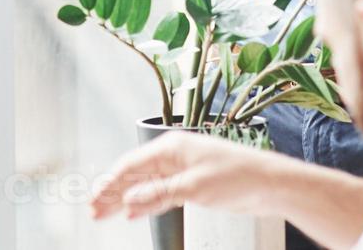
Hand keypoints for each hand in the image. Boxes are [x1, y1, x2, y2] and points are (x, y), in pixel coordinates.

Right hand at [90, 132, 285, 220]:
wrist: (269, 184)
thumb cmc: (237, 176)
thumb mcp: (195, 187)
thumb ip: (160, 194)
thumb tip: (129, 201)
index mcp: (172, 147)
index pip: (132, 165)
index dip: (111, 183)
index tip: (94, 200)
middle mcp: (174, 156)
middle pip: (135, 174)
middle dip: (113, 192)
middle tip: (93, 211)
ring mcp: (182, 171)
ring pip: (145, 185)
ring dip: (125, 199)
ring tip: (104, 214)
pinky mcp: (192, 185)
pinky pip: (160, 193)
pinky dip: (145, 203)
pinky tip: (133, 212)